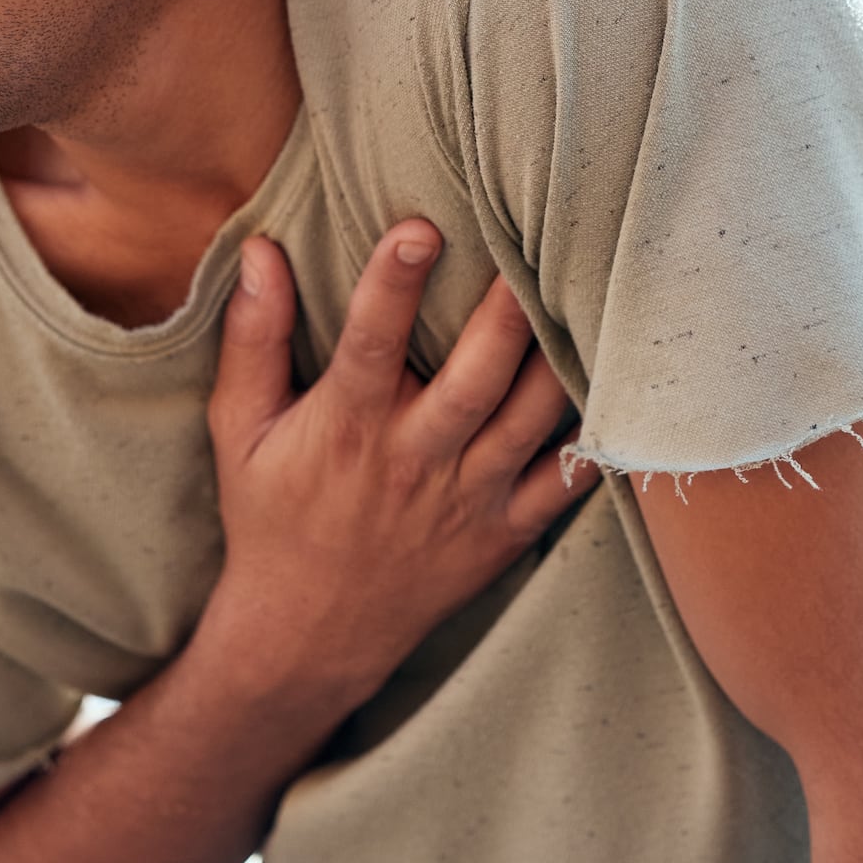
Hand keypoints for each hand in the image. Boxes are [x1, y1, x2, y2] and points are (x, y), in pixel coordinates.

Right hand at [203, 219, 594, 711]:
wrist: (308, 635)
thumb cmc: (272, 516)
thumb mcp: (242, 430)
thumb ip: (254, 339)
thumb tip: (261, 252)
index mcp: (346, 427)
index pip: (371, 343)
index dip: (393, 283)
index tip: (420, 227)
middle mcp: (413, 459)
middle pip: (474, 378)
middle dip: (507, 312)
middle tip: (536, 244)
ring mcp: (467, 499)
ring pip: (531, 419)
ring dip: (560, 357)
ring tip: (585, 292)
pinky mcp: (504, 532)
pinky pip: (565, 482)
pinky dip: (596, 437)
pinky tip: (620, 381)